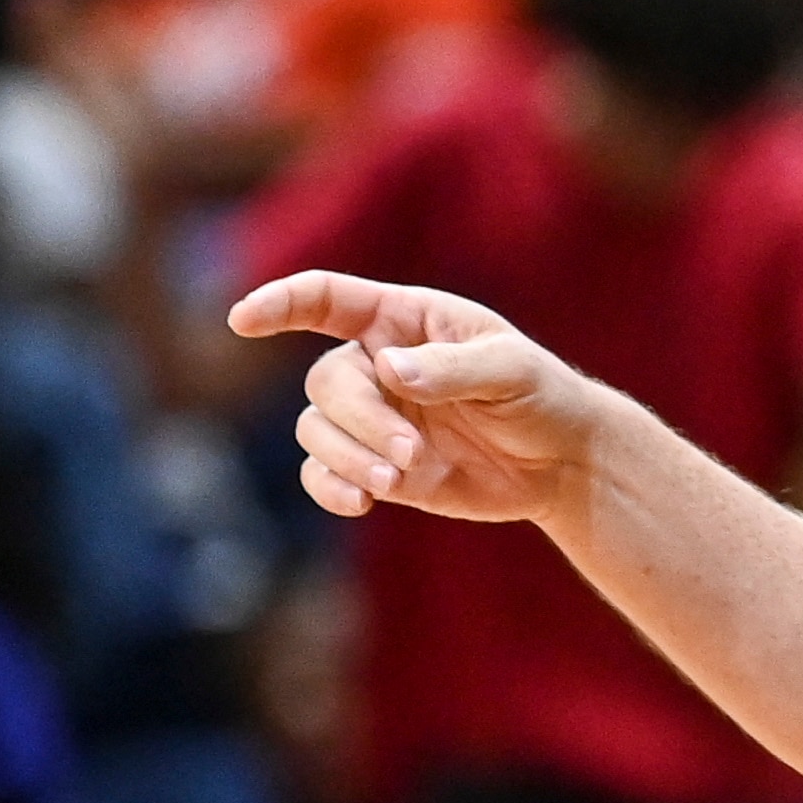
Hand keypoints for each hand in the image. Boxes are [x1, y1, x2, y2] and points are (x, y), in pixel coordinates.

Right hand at [227, 271, 605, 525]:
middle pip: (325, 382)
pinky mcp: (376, 467)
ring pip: (317, 430)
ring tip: (399, 477)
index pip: (328, 300)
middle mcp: (376, 365)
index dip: (282, 303)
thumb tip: (389, 369)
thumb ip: (453, 366)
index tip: (243, 320)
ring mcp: (372, 418)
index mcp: (403, 321)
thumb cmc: (541, 397)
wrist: (559, 462)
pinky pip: (323, 474)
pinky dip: (331, 487)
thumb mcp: (512, 370)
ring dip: (348, 457)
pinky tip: (361, 502)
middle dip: (359, 420)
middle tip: (409, 452)